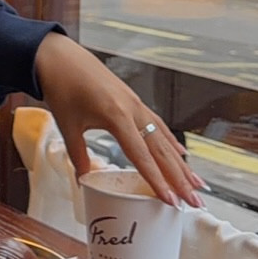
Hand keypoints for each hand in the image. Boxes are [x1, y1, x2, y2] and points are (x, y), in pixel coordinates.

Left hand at [34, 31, 201, 207]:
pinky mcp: (134, 100)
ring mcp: (136, 104)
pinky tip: (180, 154)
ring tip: (197, 184)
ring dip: (181, 163)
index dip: (158, 181)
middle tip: (195, 201)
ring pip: (164, 139)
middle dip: (180, 179)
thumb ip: (78, 155)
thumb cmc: (62, 88)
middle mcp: (133, 111)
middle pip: (162, 151)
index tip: (171, 200)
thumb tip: (84, 180)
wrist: (60, 57)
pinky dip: (170, 141)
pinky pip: (157, 124)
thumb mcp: (67, 125)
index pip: (142, 156)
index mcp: (117, 117)